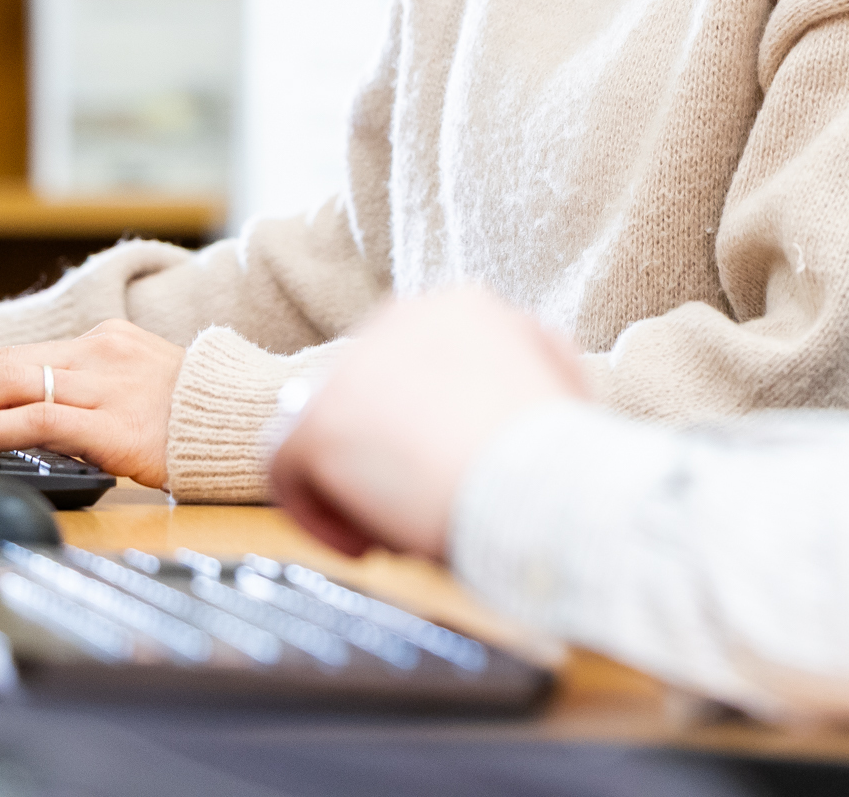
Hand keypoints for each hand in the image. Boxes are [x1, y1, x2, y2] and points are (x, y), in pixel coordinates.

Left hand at [0, 319, 184, 487]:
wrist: (247, 423)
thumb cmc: (198, 416)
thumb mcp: (142, 387)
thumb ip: (94, 393)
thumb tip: (38, 420)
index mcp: (105, 341)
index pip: (16, 355)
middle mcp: (100, 354)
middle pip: (1, 363)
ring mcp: (105, 385)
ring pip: (9, 384)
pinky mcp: (111, 423)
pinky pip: (36, 417)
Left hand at [268, 285, 588, 561]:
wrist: (539, 483)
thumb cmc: (562, 454)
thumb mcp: (555, 380)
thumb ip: (520, 367)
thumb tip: (491, 389)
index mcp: (459, 306)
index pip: (414, 362)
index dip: (426, 423)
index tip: (449, 468)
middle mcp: (400, 317)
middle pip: (369, 392)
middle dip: (389, 451)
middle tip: (420, 502)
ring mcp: (352, 367)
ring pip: (328, 426)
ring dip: (354, 479)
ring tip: (397, 526)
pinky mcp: (317, 419)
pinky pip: (287, 467)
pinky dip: (318, 511)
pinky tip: (366, 542)